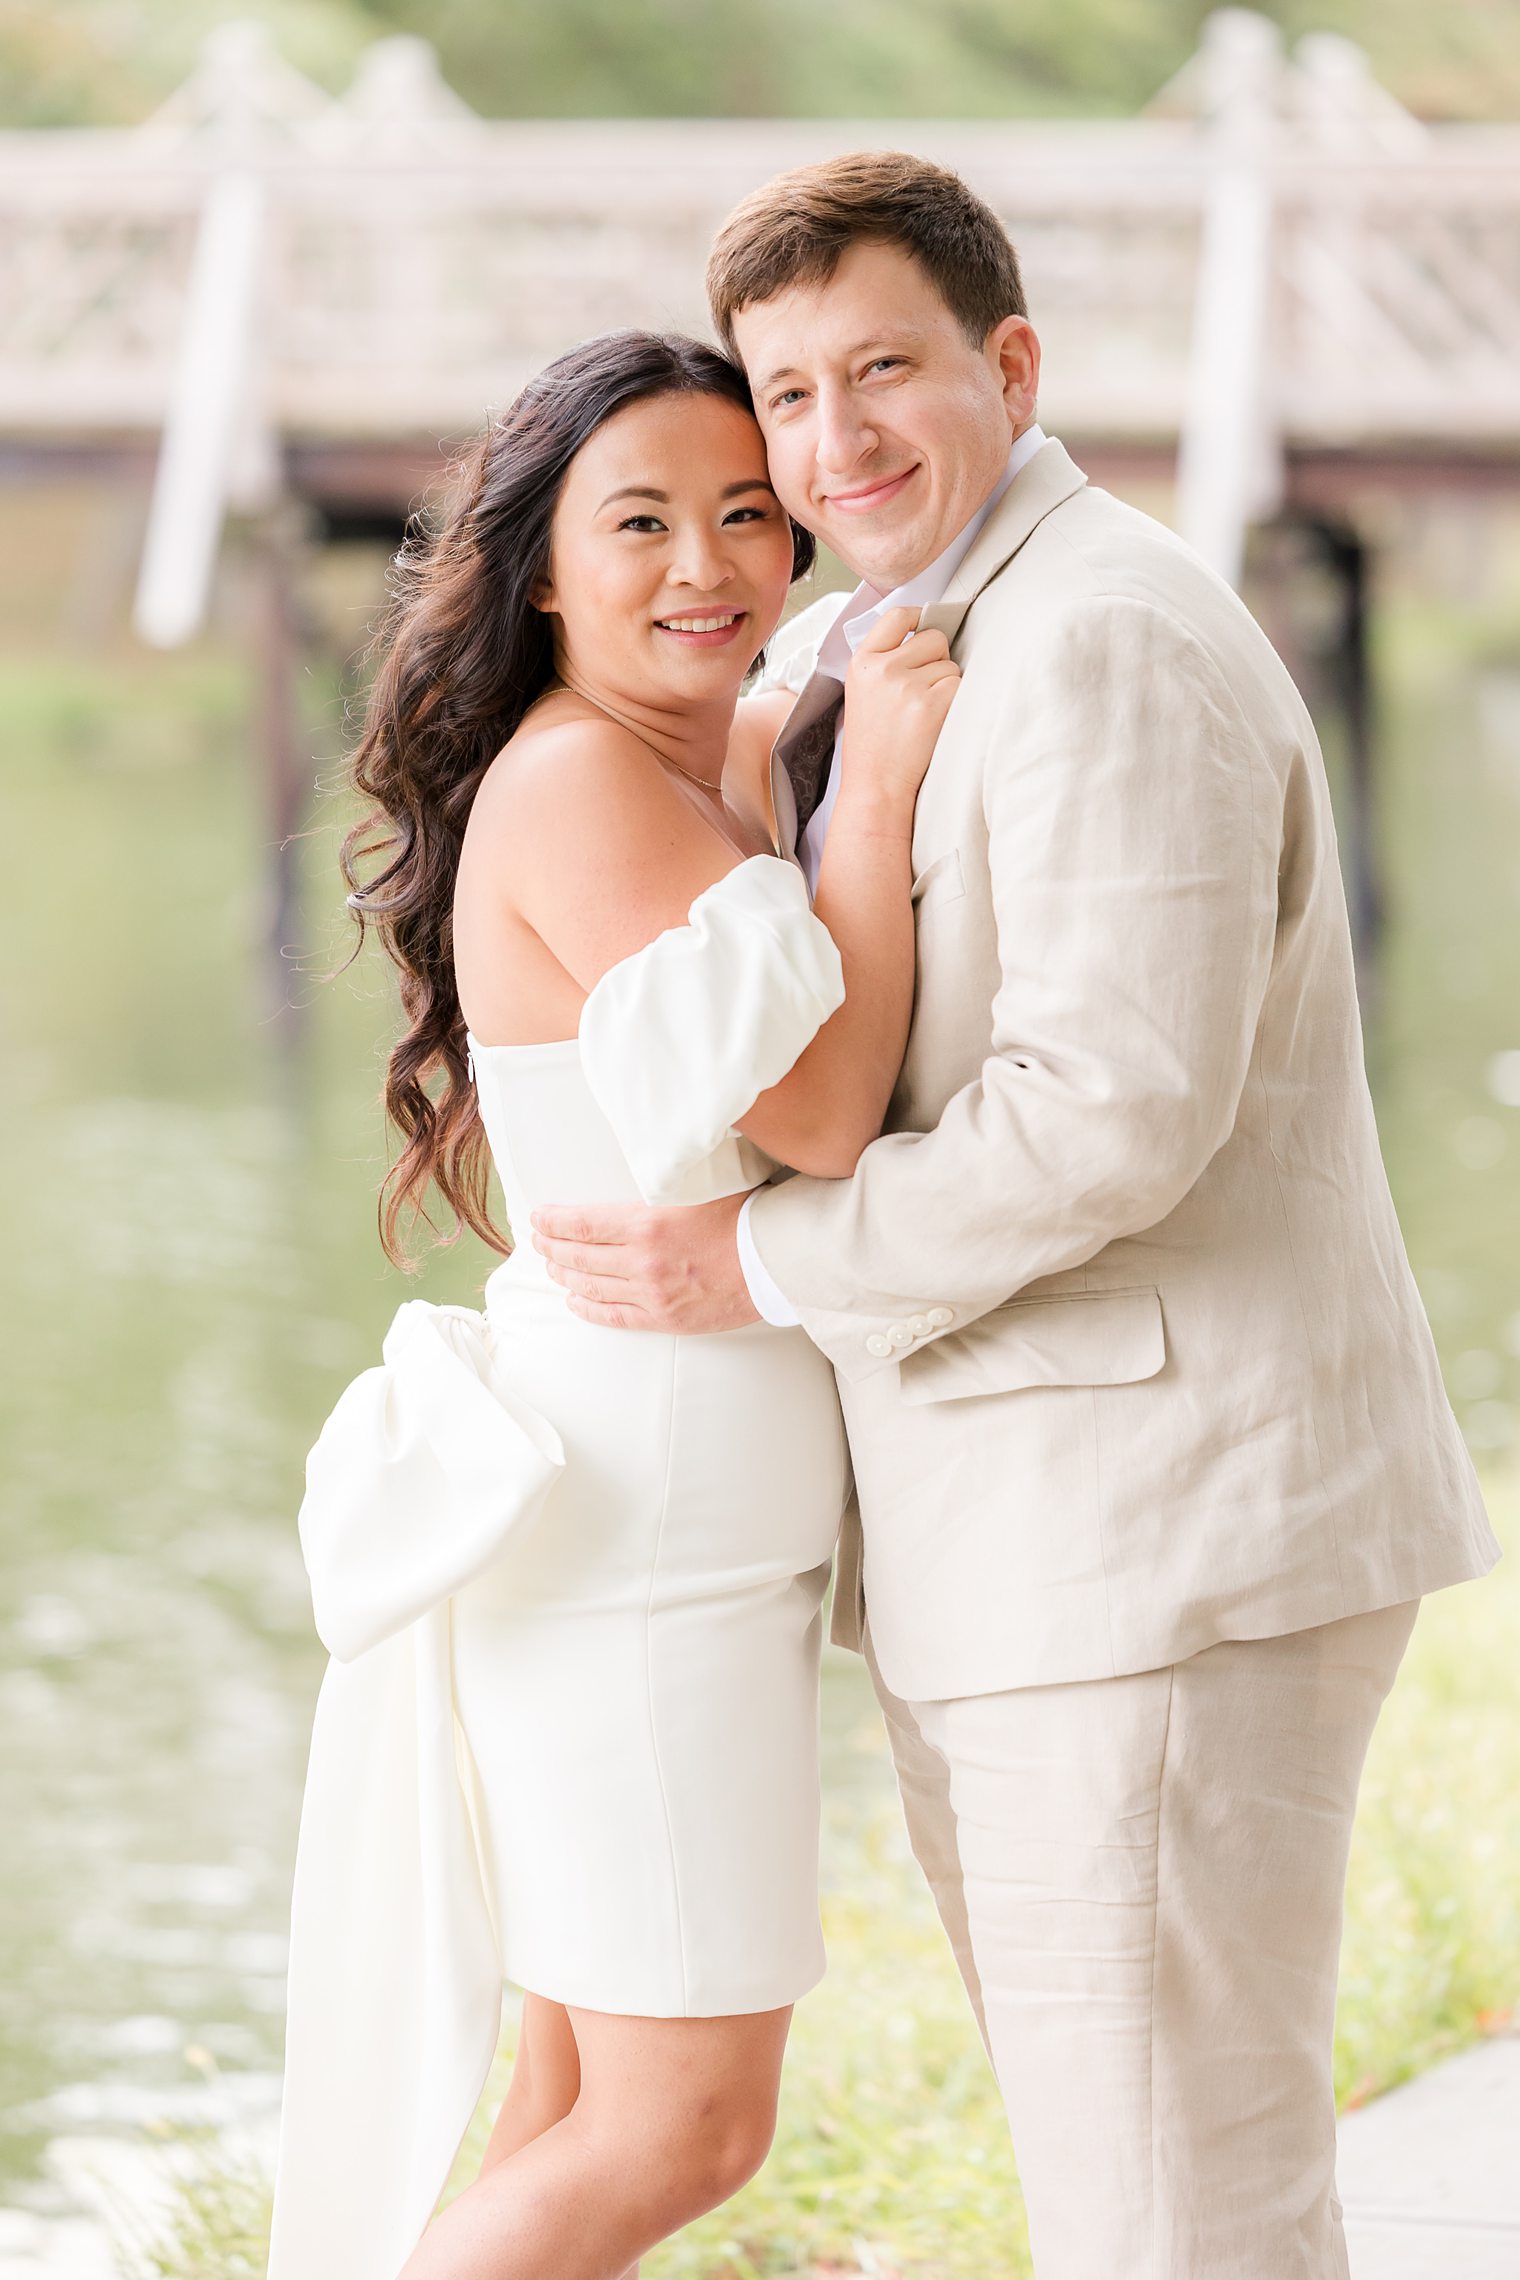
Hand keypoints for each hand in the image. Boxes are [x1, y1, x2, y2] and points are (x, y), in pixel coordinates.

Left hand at [529, 1192, 759, 1331]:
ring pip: (590, 1286)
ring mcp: (651, 1294)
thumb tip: (648, 1156)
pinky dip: (588, 1308)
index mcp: (647, 1223)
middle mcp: (642, 1261)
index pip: (581, 1224)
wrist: (776, 1262)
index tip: (538, 1217)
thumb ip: (664, 1179)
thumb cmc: (744, 1215)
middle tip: (538, 1240)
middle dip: (550, 1247)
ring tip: (552, 1266)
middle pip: (578, 1256)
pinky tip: (574, 1300)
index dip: (552, 1222)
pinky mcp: (664, 1318)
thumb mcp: (699, 1185)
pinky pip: (613, 1316)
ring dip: (564, 1275)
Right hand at [840, 605, 960, 807]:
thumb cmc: (873, 743)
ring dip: (947, 686)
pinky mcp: (931, 704)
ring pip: (950, 665)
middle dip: (938, 659)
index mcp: (862, 662)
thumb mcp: (862, 692)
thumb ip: (885, 661)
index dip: (919, 616)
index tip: (927, 625)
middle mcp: (883, 668)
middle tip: (923, 691)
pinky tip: (936, 722)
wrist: (875, 785)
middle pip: (934, 638)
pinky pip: (960, 685)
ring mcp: (907, 685)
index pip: (897, 616)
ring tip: (924, 714)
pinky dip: (956, 702)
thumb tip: (926, 631)